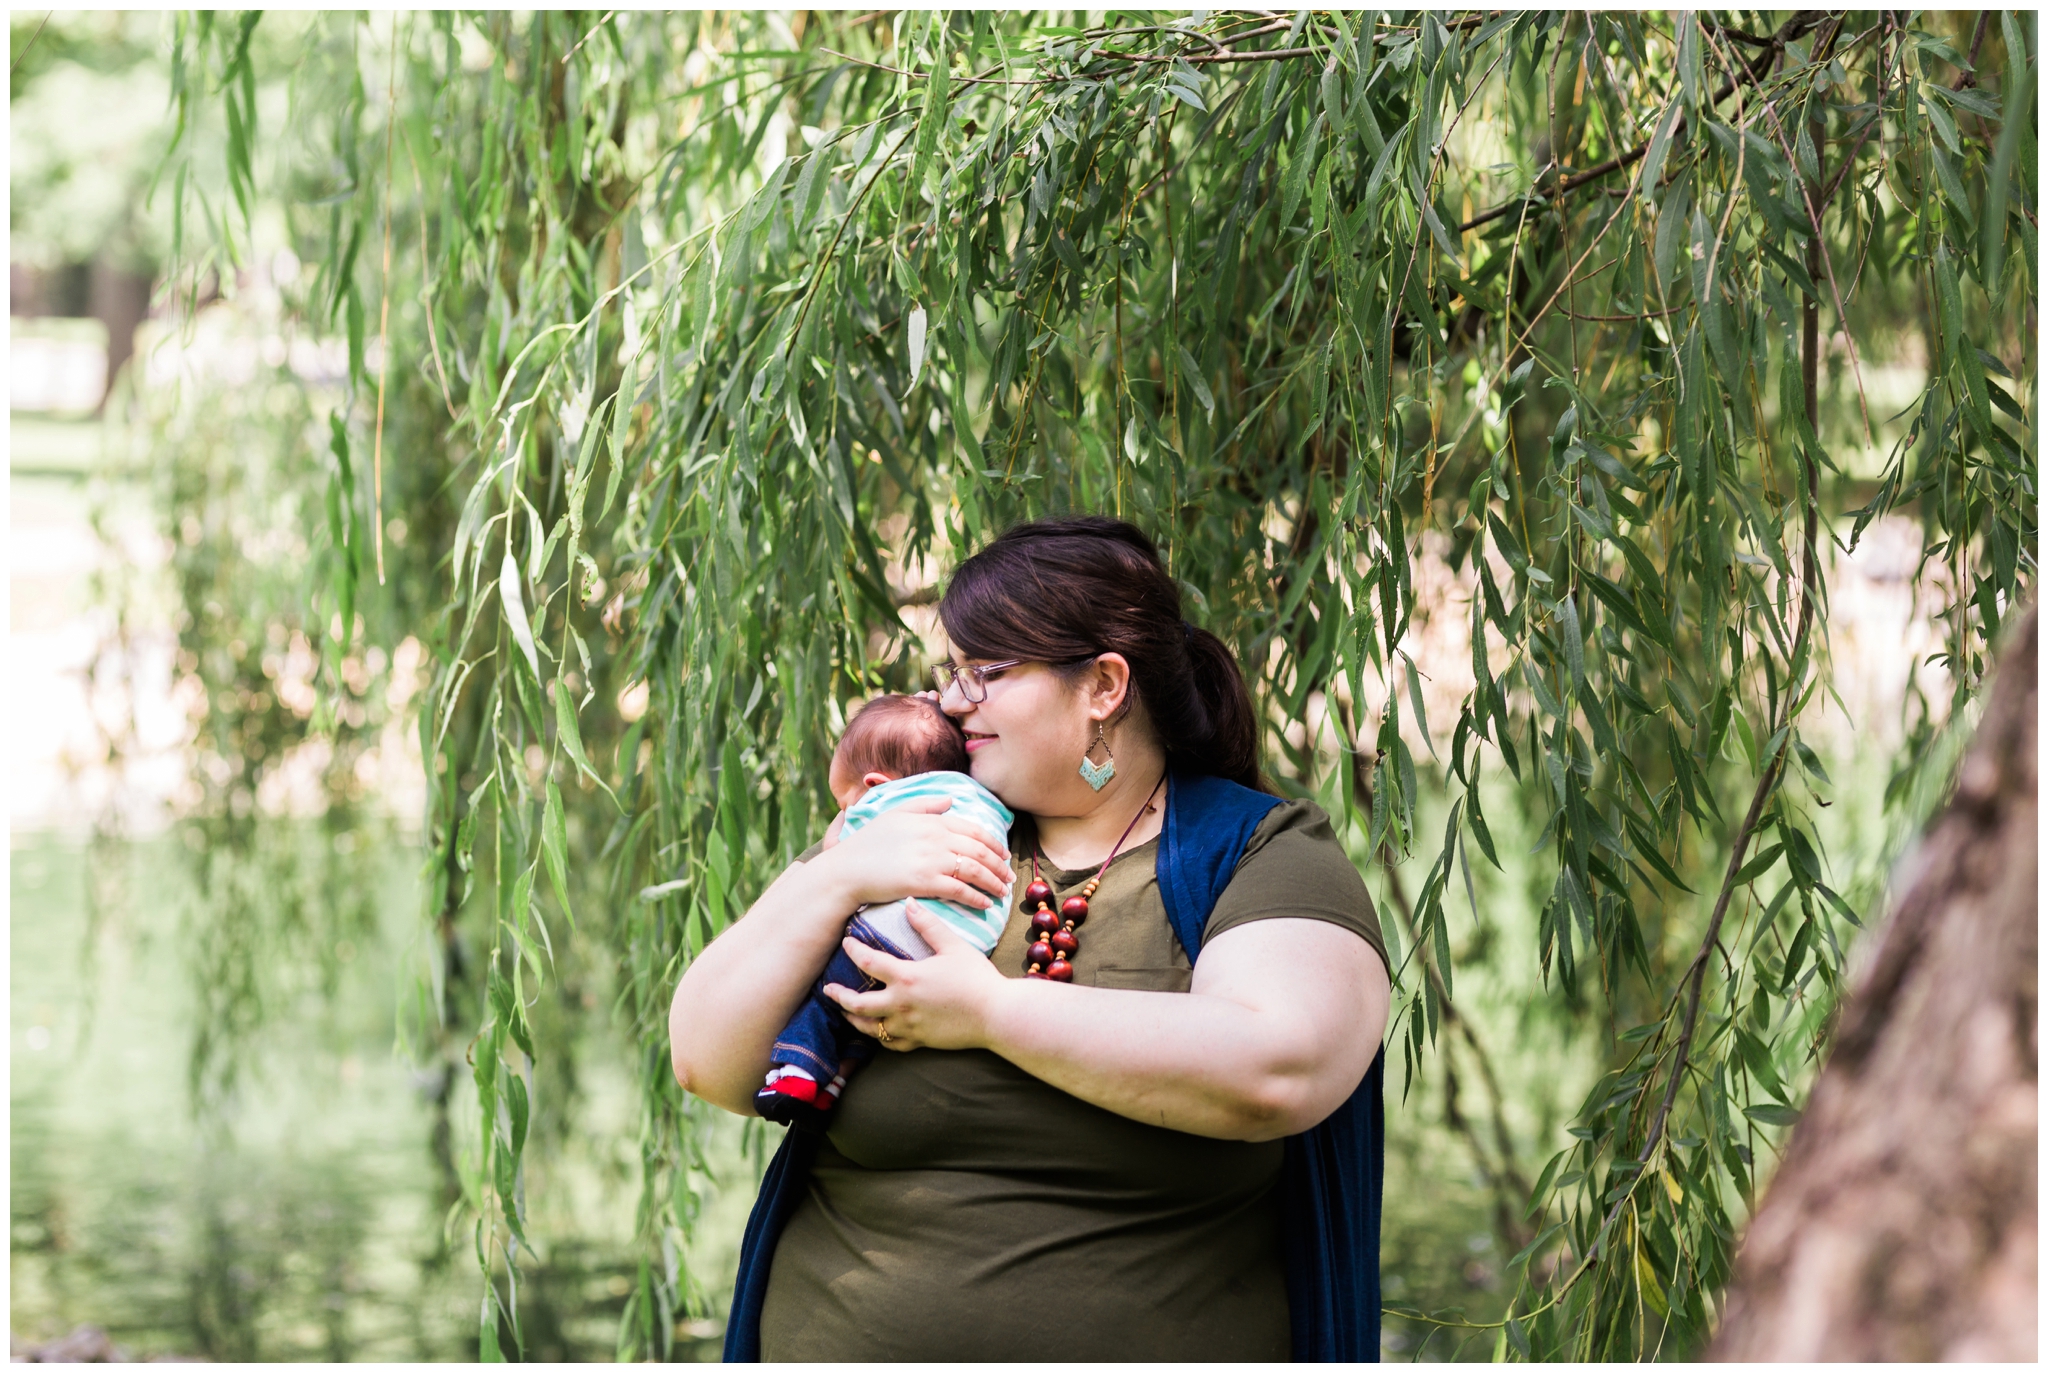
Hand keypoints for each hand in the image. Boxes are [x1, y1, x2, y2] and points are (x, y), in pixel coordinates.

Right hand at [816, 798, 1012, 909]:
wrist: (847, 870)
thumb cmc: (868, 843)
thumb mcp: (895, 814)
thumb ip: (924, 804)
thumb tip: (950, 800)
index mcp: (932, 821)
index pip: (974, 830)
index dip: (994, 843)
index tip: (1004, 854)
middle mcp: (936, 837)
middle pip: (980, 851)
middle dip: (1000, 865)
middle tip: (1009, 878)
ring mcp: (931, 859)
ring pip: (975, 871)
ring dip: (993, 883)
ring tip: (1002, 893)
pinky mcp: (925, 882)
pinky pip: (960, 890)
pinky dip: (977, 898)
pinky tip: (985, 905)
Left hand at [825, 902, 1013, 1051]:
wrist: (996, 1015)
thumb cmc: (977, 978)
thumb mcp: (953, 946)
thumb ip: (928, 926)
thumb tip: (910, 904)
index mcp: (907, 977)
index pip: (868, 962)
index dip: (853, 950)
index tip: (847, 942)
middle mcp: (901, 1004)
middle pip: (858, 1003)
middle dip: (839, 996)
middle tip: (829, 989)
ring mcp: (909, 1026)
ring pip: (870, 1027)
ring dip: (854, 1018)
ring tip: (846, 1012)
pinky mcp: (920, 1041)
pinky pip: (891, 1043)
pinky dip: (879, 1037)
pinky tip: (877, 1030)